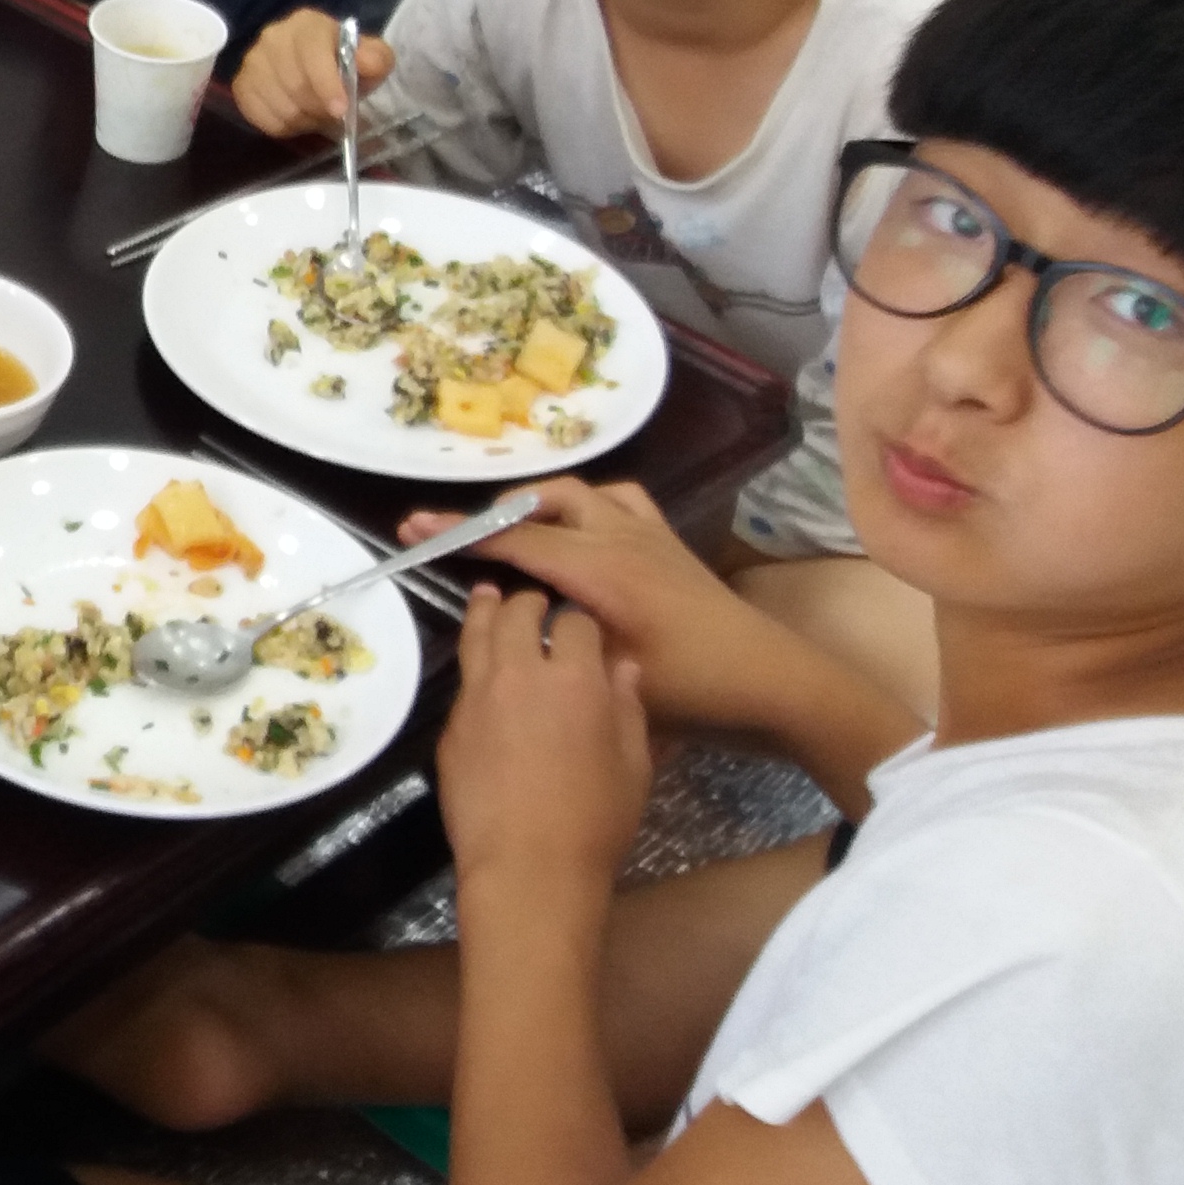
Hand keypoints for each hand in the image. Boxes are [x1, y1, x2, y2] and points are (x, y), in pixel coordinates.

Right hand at [229, 8, 390, 137]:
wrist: (316, 69)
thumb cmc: (344, 63)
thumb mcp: (371, 58)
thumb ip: (375, 58)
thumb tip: (365, 62)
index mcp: (308, 24)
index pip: (311, 52)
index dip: (326, 84)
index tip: (340, 110)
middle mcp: (274, 36)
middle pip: (295, 84)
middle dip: (319, 108)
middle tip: (332, 115)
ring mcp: (252, 60)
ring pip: (280, 104)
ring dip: (303, 120)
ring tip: (315, 115)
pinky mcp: (241, 85)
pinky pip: (260, 116)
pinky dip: (283, 126)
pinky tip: (295, 117)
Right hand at [404, 478, 772, 742]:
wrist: (771, 684)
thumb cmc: (694, 691)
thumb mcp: (615, 676)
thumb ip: (561, 641)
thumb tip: (514, 621)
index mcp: (603, 570)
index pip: (517, 540)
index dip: (460, 533)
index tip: (412, 527)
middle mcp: (623, 538)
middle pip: (545, 501)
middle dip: (495, 512)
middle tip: (458, 536)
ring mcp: (650, 535)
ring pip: (582, 493)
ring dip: (541, 504)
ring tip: (512, 531)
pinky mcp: (669, 545)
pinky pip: (618, 502)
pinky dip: (585, 507)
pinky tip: (576, 534)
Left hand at [437, 586, 650, 889]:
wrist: (528, 868)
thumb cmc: (595, 821)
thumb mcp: (634, 765)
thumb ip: (628, 707)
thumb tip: (623, 666)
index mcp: (575, 679)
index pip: (575, 621)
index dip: (580, 619)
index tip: (581, 626)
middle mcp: (521, 675)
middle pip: (516, 613)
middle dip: (528, 601)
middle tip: (533, 602)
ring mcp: (478, 698)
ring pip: (475, 634)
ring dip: (484, 610)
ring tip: (486, 595)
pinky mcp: (450, 727)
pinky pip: (464, 682)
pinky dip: (475, 667)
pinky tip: (481, 673)